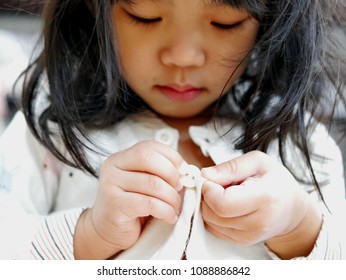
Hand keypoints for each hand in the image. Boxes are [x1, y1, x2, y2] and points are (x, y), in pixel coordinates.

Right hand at [74, 141, 184, 258]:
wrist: (107, 231)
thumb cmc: (131, 207)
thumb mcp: (144, 184)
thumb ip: (159, 173)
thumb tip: (186, 171)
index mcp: (121, 158)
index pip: (149, 147)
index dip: (172, 157)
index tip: (183, 171)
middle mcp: (113, 168)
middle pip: (148, 159)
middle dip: (171, 174)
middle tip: (179, 188)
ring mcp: (111, 185)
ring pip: (153, 184)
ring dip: (172, 197)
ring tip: (175, 207)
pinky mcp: (115, 205)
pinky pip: (149, 203)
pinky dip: (166, 211)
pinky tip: (169, 217)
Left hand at [200, 151, 321, 258]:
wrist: (292, 210)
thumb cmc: (276, 182)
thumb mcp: (259, 162)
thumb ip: (231, 166)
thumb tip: (205, 174)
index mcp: (265, 198)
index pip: (222, 203)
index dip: (209, 189)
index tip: (212, 179)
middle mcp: (258, 222)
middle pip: (213, 214)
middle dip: (206, 196)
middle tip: (217, 184)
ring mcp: (250, 236)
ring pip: (210, 223)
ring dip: (208, 206)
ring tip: (224, 194)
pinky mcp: (242, 242)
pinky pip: (214, 229)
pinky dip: (213, 216)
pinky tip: (225, 205)